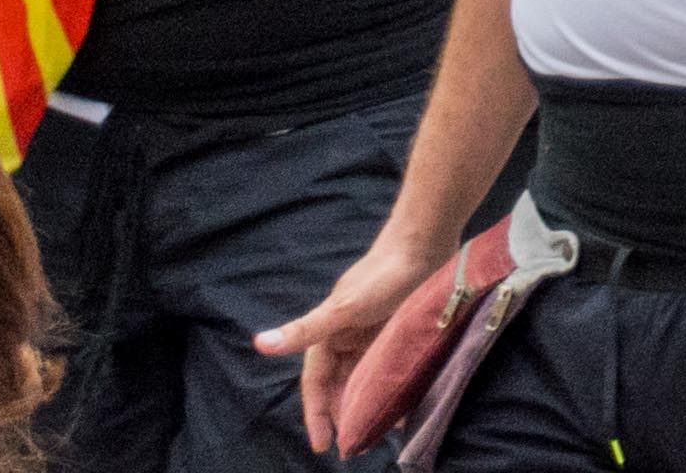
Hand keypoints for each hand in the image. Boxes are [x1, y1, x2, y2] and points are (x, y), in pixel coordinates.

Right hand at [260, 222, 456, 456]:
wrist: (425, 241)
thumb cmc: (382, 275)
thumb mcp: (342, 308)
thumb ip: (304, 329)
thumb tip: (260, 343)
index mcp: (329, 336)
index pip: (317, 384)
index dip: (316, 414)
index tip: (322, 445)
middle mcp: (349, 338)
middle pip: (342, 385)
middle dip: (345, 413)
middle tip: (357, 444)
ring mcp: (375, 334)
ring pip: (366, 377)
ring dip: (369, 402)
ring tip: (381, 430)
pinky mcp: (398, 329)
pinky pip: (389, 365)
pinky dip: (392, 384)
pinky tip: (404, 401)